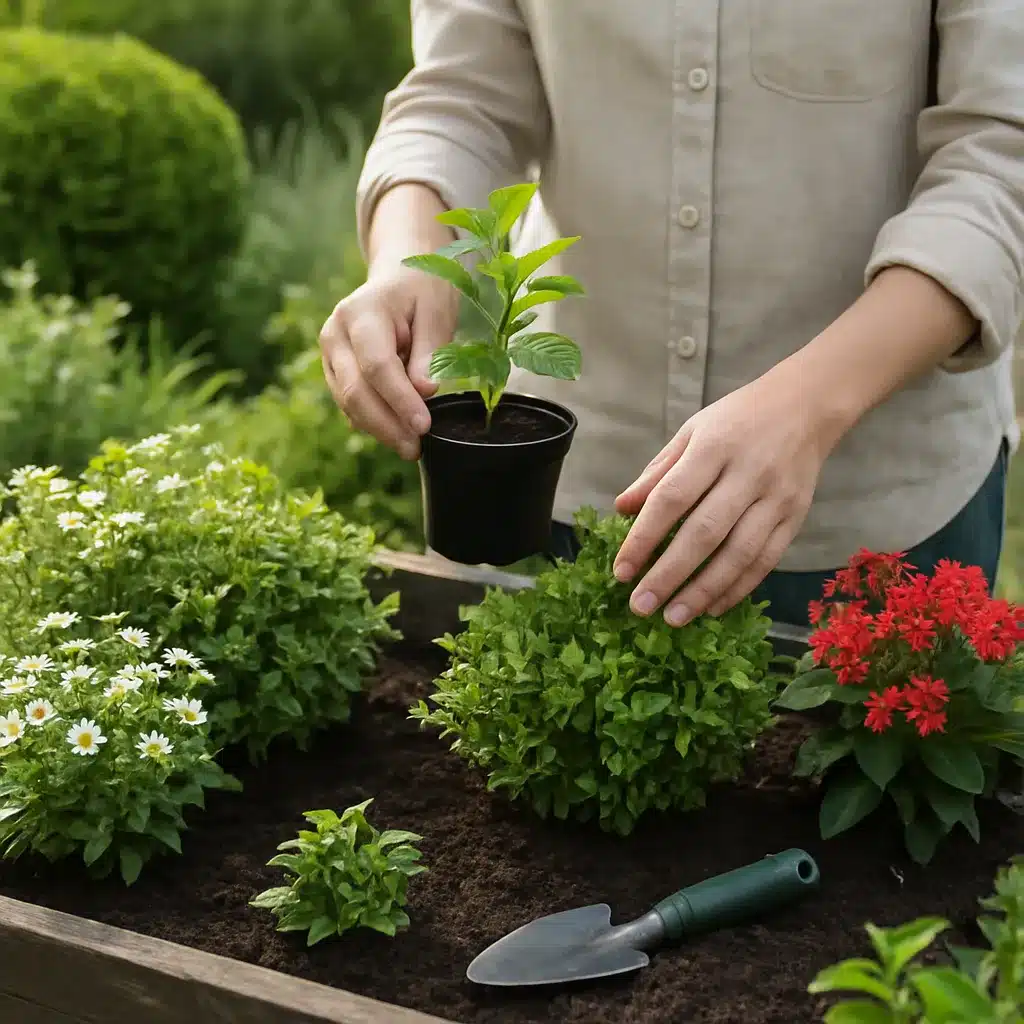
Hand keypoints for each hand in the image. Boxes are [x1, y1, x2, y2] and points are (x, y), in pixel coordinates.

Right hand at [318, 261, 458, 459]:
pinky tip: (397, 432)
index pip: (377, 366)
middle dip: (386, 425)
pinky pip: (350, 403)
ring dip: (379, 429)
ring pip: (348, 403)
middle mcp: (335, 334)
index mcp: (360, 313)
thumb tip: (424, 391)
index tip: (424, 426)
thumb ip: (430, 352)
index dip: (399, 400)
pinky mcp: (334, 370)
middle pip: (355, 390)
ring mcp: (329, 353)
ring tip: (411, 447)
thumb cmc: (422, 291)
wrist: (399, 276)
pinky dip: (373, 422)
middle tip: (415, 448)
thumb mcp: (436, 312)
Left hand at [611, 371, 842, 624]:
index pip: (672, 499)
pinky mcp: (795, 518)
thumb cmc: (738, 419)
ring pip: (738, 554)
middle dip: (670, 574)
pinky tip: (712, 607)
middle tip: (640, 606)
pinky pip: (765, 561)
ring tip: (673, 617)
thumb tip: (621, 509)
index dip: (644, 538)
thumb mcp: (691, 432)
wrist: (806, 407)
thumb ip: (658, 473)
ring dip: (703, 591)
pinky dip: (738, 588)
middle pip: (704, 533)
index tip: (621, 571)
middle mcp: (747, 474)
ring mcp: (776, 499)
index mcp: (713, 447)